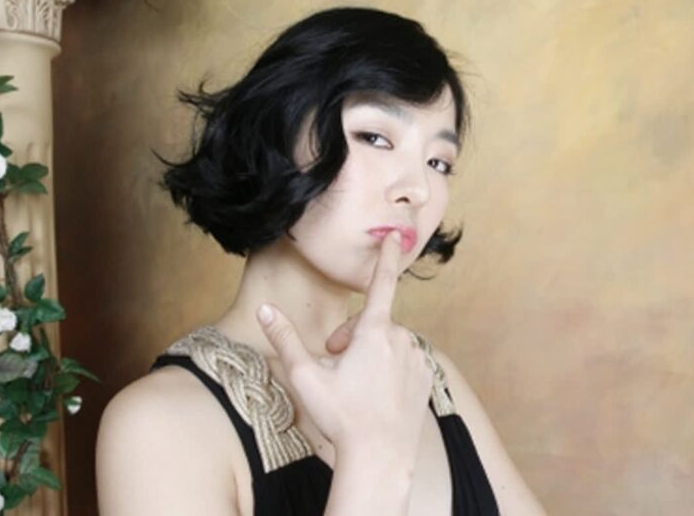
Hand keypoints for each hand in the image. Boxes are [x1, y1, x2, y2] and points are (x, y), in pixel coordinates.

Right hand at [256, 231, 433, 456]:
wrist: (381, 457)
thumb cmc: (342, 417)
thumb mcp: (305, 376)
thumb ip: (284, 339)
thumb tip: (265, 310)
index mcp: (374, 332)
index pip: (381, 283)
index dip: (387, 257)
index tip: (396, 236)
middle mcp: (402, 339)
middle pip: (372, 323)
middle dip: (353, 338)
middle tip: (336, 365)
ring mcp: (418, 359)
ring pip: (389, 343)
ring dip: (372, 354)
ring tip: (357, 385)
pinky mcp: (428, 378)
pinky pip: (406, 362)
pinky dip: (391, 369)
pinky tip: (377, 394)